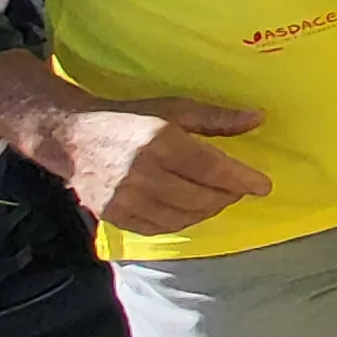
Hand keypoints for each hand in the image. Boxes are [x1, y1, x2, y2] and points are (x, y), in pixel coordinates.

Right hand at [40, 98, 272, 235]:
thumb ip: (217, 118)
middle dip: (227, 196)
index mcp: (160, 141)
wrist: (72, 137)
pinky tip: (190, 210)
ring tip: (217, 198)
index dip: (241, 179)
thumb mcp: (174, 109)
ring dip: (207, 210)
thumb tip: (258, 118)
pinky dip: (181, 222)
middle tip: (238, 189)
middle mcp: (143, 173)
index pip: (211, 168)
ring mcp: (126, 199)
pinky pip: (159, 228)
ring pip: (182, 217)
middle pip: (200, 197)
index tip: (263, 186)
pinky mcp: (114, 216)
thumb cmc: (129, 118)